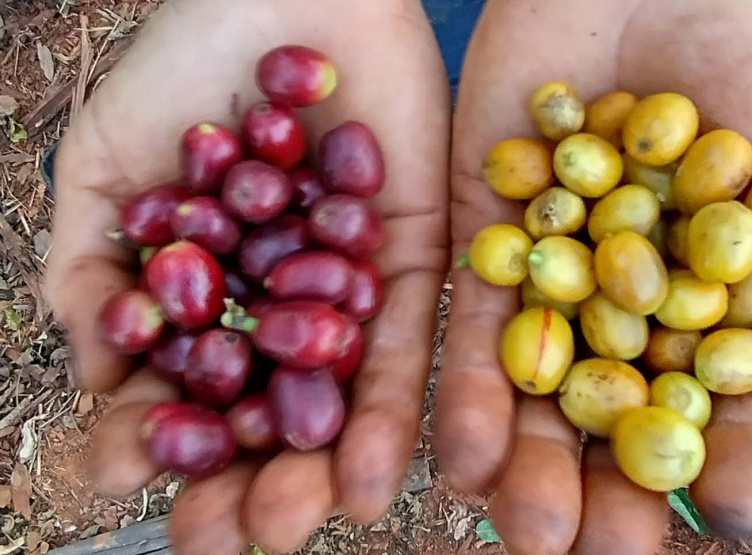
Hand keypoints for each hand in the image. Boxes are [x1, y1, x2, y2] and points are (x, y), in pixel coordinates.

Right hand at [45, 1, 449, 552]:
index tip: (128, 479)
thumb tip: (100, 379)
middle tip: (231, 537)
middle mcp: (285, 311)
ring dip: (321, 469)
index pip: (182, 394)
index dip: (155, 440)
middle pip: (267, 418)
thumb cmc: (179, 74)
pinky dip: (392, 409)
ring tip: (297, 521)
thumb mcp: (107, 173)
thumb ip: (90, 274)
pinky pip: (411, 346)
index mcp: (212, 304)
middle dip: (247, 481)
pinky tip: (376, 474)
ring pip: (341, 400)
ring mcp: (353, 293)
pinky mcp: (418, 262)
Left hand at [435, 0, 751, 552]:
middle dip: (610, 493)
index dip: (727, 463)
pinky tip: (463, 457)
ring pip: (536, 393)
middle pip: (616, 422)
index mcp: (707, 315)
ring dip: (530, 466)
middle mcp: (622, 316)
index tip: (735, 516)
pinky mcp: (482, 247)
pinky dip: (468, 389)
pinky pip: (469, 327)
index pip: (717, 410)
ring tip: (527, 529)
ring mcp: (549, 285)